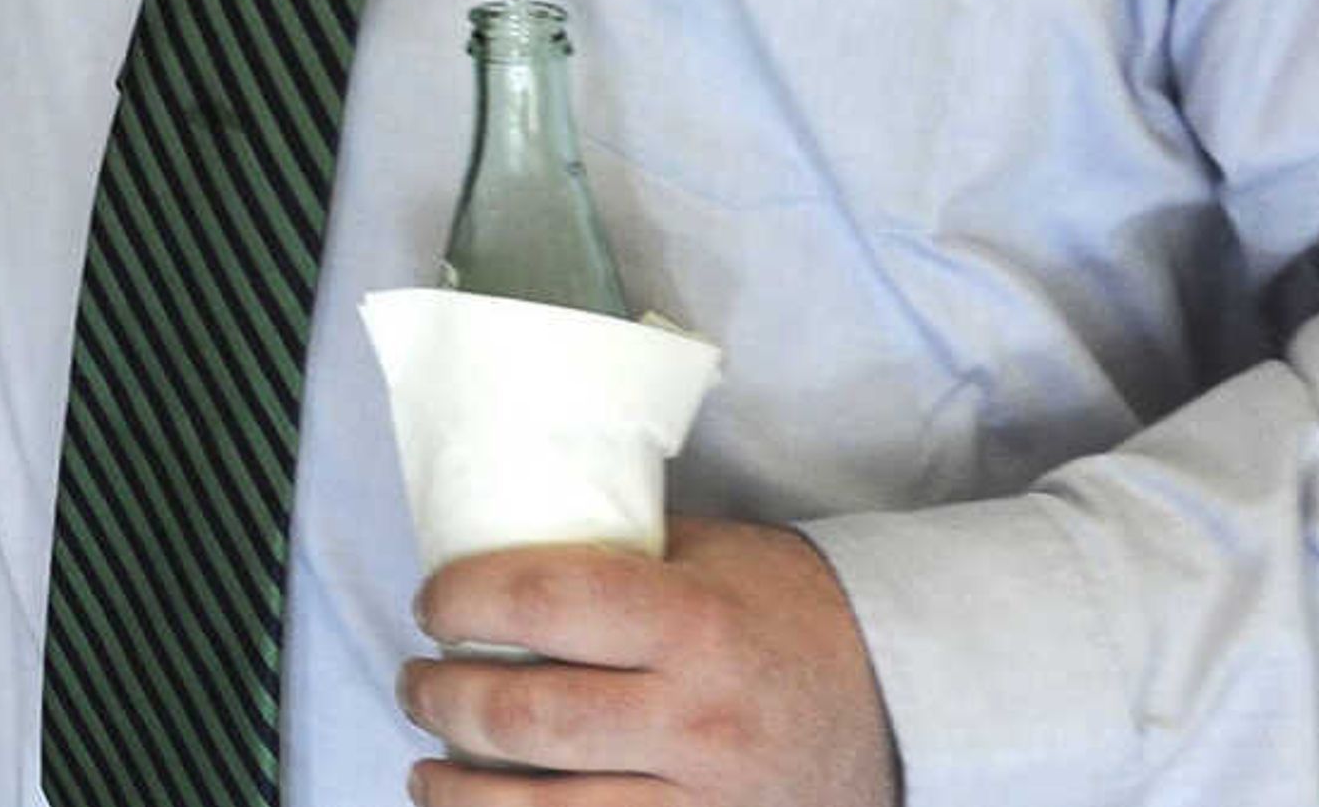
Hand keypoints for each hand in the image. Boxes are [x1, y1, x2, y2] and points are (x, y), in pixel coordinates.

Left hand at [399, 517, 900, 806]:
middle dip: (445, 700)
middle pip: (529, 717)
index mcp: (693, 622)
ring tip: (429, 764)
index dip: (464, 601)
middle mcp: (697, 719)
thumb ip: (613, 550)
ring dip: (462, 790)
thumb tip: (497, 537)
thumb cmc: (788, 613)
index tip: (434, 604)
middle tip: (416, 680)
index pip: (545, 602)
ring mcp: (708, 802)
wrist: (902, 703)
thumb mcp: (710, 554)